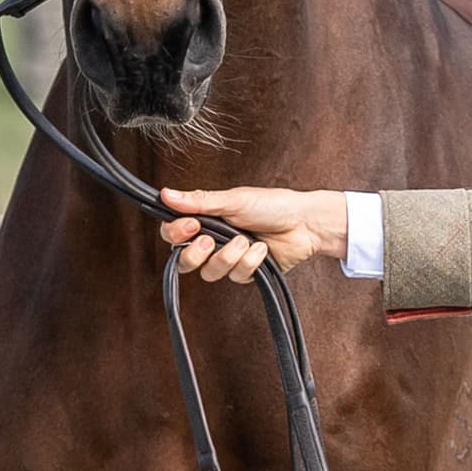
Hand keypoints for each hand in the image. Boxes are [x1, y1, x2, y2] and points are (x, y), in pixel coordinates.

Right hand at [158, 187, 344, 284]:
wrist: (304, 224)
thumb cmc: (272, 205)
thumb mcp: (233, 200)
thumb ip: (199, 202)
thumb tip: (166, 194)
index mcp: (206, 219)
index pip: (174, 234)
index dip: (176, 234)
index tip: (191, 225)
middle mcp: (214, 240)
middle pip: (184, 261)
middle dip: (196, 253)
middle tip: (211, 240)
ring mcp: (229, 258)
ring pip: (209, 272)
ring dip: (229, 256)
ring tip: (246, 241)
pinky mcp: (245, 273)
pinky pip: (236, 276)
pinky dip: (250, 262)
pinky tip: (262, 249)